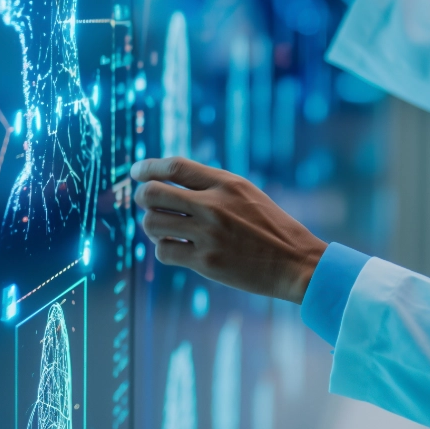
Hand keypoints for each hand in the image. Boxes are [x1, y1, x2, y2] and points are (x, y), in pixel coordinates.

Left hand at [132, 157, 327, 303]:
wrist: (294, 260)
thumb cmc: (270, 225)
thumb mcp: (246, 193)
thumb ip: (212, 186)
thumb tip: (169, 182)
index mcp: (226, 183)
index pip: (175, 166)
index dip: (149, 167)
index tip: (135, 171)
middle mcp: (214, 205)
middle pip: (153, 193)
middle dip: (142, 197)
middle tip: (146, 203)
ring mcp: (208, 234)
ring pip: (152, 223)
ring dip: (151, 225)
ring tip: (163, 228)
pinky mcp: (206, 262)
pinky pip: (164, 252)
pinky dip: (163, 249)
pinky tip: (176, 248)